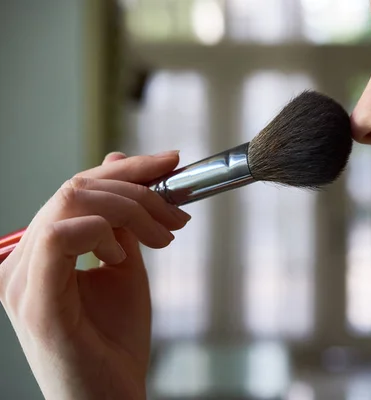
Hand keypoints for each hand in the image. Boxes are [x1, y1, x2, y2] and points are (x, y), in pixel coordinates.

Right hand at [0, 151, 190, 399]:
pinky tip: (121, 257)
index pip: (78, 188)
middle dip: (139, 189)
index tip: (170, 162)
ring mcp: (22, 278)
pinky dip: (102, 234)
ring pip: (72, 201)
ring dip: (131, 210)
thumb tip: (117, 163)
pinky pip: (60, 236)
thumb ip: (121, 220)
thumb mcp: (125, 266)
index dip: (127, 168)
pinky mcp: (34, 299)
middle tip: (177, 214)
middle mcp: (23, 259)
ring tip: (163, 238)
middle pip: (76, 187)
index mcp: (42, 250)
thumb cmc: (115, 340)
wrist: (110, 399)